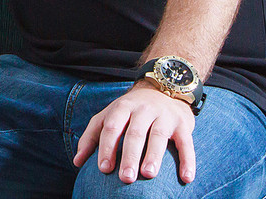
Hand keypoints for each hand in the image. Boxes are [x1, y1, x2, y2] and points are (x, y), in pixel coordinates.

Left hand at [74, 83, 196, 185]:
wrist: (164, 88)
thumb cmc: (130, 110)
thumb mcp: (108, 116)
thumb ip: (92, 137)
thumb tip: (77, 162)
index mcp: (121, 107)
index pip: (111, 127)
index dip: (106, 148)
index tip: (104, 169)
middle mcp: (142, 109)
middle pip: (134, 133)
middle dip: (129, 156)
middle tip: (125, 178)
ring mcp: (164, 116)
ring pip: (158, 136)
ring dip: (153, 156)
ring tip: (148, 175)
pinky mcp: (182, 124)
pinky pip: (186, 143)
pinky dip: (187, 160)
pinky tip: (186, 178)